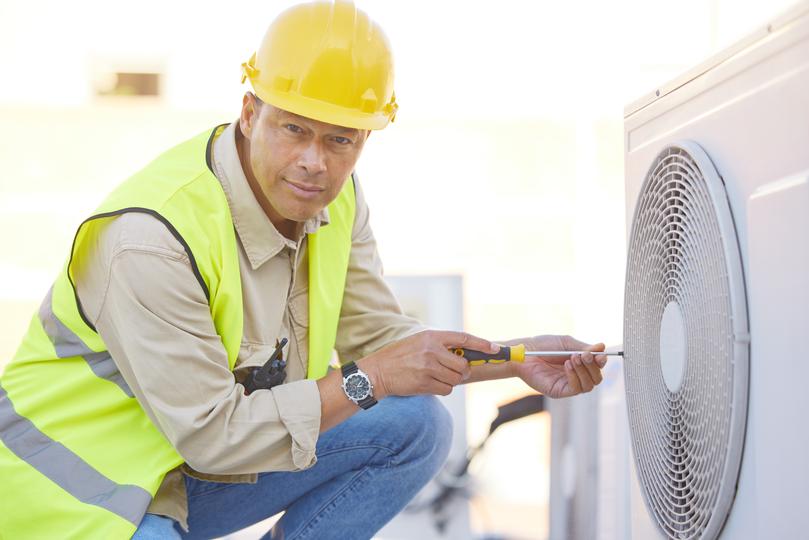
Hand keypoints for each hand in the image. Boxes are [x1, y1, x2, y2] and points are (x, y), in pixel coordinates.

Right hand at [358, 330, 496, 397]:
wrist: (377, 371)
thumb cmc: (399, 356)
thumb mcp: (419, 342)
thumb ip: (440, 345)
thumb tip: (465, 356)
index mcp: (432, 336)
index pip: (464, 338)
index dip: (482, 344)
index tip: (496, 349)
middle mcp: (432, 350)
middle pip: (463, 365)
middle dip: (461, 371)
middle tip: (450, 370)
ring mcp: (428, 367)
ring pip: (456, 379)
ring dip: (450, 381)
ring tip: (434, 376)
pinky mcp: (424, 383)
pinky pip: (446, 389)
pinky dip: (442, 389)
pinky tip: (429, 383)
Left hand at [510, 335, 606, 397]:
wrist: (524, 352)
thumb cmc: (543, 346)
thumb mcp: (566, 343)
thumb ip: (584, 348)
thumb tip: (602, 347)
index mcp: (579, 363)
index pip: (597, 367)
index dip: (601, 361)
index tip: (600, 355)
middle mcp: (576, 375)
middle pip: (596, 378)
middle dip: (593, 366)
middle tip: (584, 355)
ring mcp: (568, 384)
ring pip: (589, 385)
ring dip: (584, 371)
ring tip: (573, 358)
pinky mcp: (559, 391)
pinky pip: (575, 389)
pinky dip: (575, 377)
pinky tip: (568, 365)